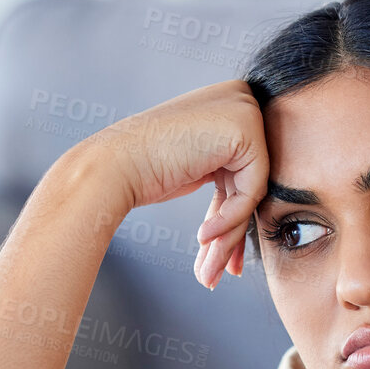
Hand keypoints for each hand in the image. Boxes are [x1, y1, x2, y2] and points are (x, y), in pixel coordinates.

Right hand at [65, 79, 270, 290]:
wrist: (113, 166)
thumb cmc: (143, 170)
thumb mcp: (196, 166)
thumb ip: (228, 172)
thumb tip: (255, 206)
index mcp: (229, 102)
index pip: (244, 169)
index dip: (231, 216)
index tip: (220, 255)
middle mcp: (242, 97)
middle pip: (251, 179)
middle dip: (233, 232)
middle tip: (219, 271)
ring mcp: (245, 108)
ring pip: (253, 190)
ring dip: (229, 237)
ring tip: (208, 271)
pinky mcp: (246, 127)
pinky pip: (252, 188)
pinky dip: (230, 219)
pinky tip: (203, 237)